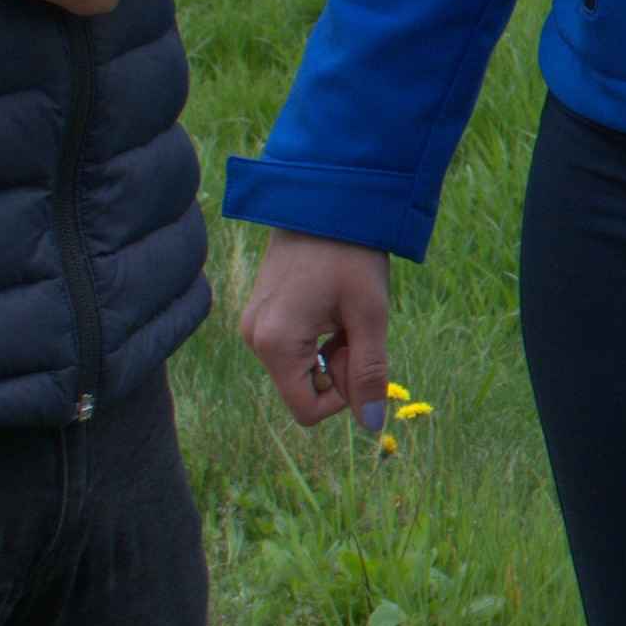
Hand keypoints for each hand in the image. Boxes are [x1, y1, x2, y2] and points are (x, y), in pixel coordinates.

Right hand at [230, 228, 395, 427]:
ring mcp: (253, 325)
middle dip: (339, 370)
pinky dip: (318, 339)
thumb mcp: (369, 315)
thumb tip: (372, 426)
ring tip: (344, 311)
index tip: (361, 354)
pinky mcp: (260, 314)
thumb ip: (370, 372)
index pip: (307, 411)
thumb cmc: (350, 254)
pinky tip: (331, 306)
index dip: (343, 397)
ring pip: (301, 368)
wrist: (324, 199)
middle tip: (356, 325)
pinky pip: (292, 348)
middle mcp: (254, 339)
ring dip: (331, 353)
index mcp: (275, 344)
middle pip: (303, 389)